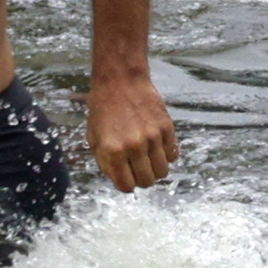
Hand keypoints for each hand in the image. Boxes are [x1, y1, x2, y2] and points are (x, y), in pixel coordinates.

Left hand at [84, 65, 178, 190]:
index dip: (126, 185)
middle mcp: (134, 146)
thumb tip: (121, 182)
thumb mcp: (94, 138)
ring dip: (155, 169)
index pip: (126, 186)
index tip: (126, 177)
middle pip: (147, 182)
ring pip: (163, 172)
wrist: (120, 80)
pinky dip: (166, 155)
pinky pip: (172, 155)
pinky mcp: (166, 127)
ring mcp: (152, 137)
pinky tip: (156, 145)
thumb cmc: (103, 110)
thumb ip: (106, 164)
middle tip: (137, 167)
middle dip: (141, 179)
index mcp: (112, 151)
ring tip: (147, 157)